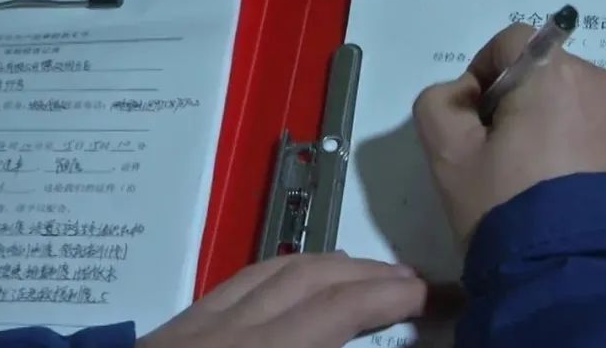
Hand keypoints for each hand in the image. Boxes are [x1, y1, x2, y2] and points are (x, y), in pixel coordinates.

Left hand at [138, 252, 424, 347]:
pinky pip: (240, 283)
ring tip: (371, 276)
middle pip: (307, 278)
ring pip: (273, 271)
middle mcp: (222, 333)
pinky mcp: (173, 331)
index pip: (331, 312)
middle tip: (414, 284)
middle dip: (368, 274)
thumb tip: (349, 346)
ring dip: (331, 266)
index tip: (432, 298)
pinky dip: (287, 273)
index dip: (388, 296)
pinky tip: (301, 284)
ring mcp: (192, 328)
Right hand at [413, 24, 605, 245]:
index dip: (484, 73)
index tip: (475, 121)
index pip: (511, 42)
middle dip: (521, 103)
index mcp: (552, 71)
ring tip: (541, 181)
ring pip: (579, 103)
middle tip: (503, 159)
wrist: (580, 270)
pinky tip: (572, 192)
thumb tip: (467, 95)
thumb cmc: (506, 203)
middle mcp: (601, 82)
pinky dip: (586, 149)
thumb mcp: (446, 155)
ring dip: (556, 126)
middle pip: (547, 73)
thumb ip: (439, 104)